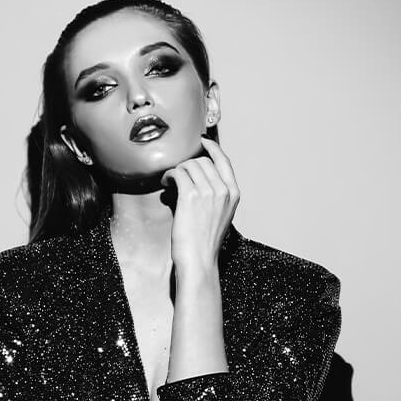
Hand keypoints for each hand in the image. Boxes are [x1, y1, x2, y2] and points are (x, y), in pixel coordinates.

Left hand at [161, 136, 239, 273]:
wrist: (199, 259)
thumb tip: (199, 177)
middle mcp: (223, 190)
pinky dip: (169, 175)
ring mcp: (208, 192)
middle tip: (177, 175)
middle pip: (203, 161)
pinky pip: (178, 173)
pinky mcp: (191, 196)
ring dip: (176, 170)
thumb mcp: (220, 215)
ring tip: (170, 181)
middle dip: (187, 164)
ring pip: (189, 165)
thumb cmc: (205, 242)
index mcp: (234, 193)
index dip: (212, 147)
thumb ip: (216, 195)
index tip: (202, 141)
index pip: (224, 160)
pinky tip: (166, 183)